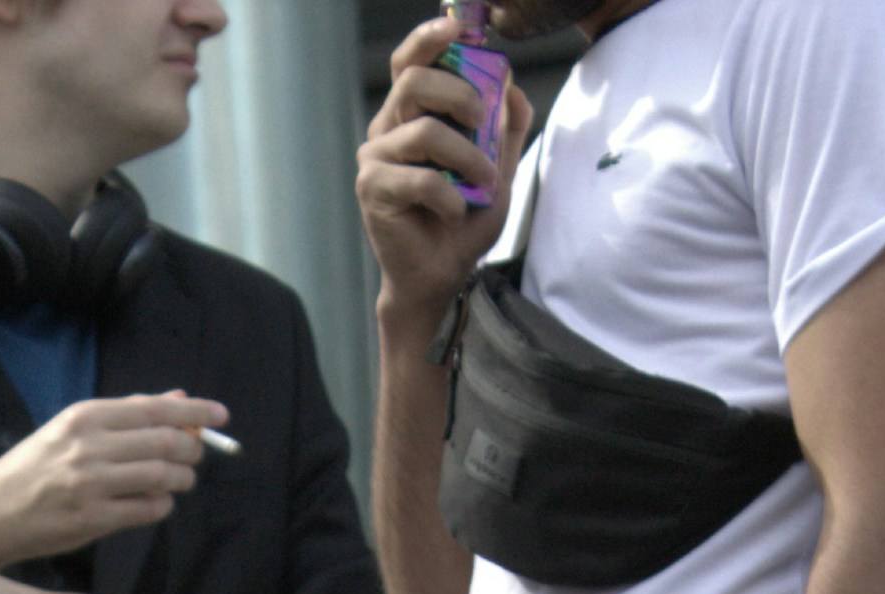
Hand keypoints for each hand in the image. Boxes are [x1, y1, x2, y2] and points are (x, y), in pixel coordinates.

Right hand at [0, 395, 223, 593]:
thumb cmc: (38, 466)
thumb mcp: (74, 428)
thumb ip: (126, 414)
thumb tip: (178, 398)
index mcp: (85, 417)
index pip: (154, 409)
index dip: (194, 411)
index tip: (221, 415)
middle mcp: (88, 447)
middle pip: (164, 442)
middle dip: (192, 448)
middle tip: (195, 454)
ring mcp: (90, 485)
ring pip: (161, 477)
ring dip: (182, 479)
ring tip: (181, 480)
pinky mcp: (92, 520)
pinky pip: (147, 510)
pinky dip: (163, 505)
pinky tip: (158, 502)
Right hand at [357, 15, 532, 325]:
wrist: (441, 274)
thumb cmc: (463, 223)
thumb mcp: (498, 169)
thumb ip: (505, 130)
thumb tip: (512, 88)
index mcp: (412, 116)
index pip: (409, 63)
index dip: (428, 39)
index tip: (457, 28)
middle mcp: (388, 130)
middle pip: (412, 82)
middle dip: (458, 92)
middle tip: (483, 118)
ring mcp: (375, 159)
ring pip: (423, 132)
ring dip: (465, 156)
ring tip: (482, 183)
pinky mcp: (372, 191)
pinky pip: (418, 178)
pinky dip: (449, 196)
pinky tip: (456, 212)